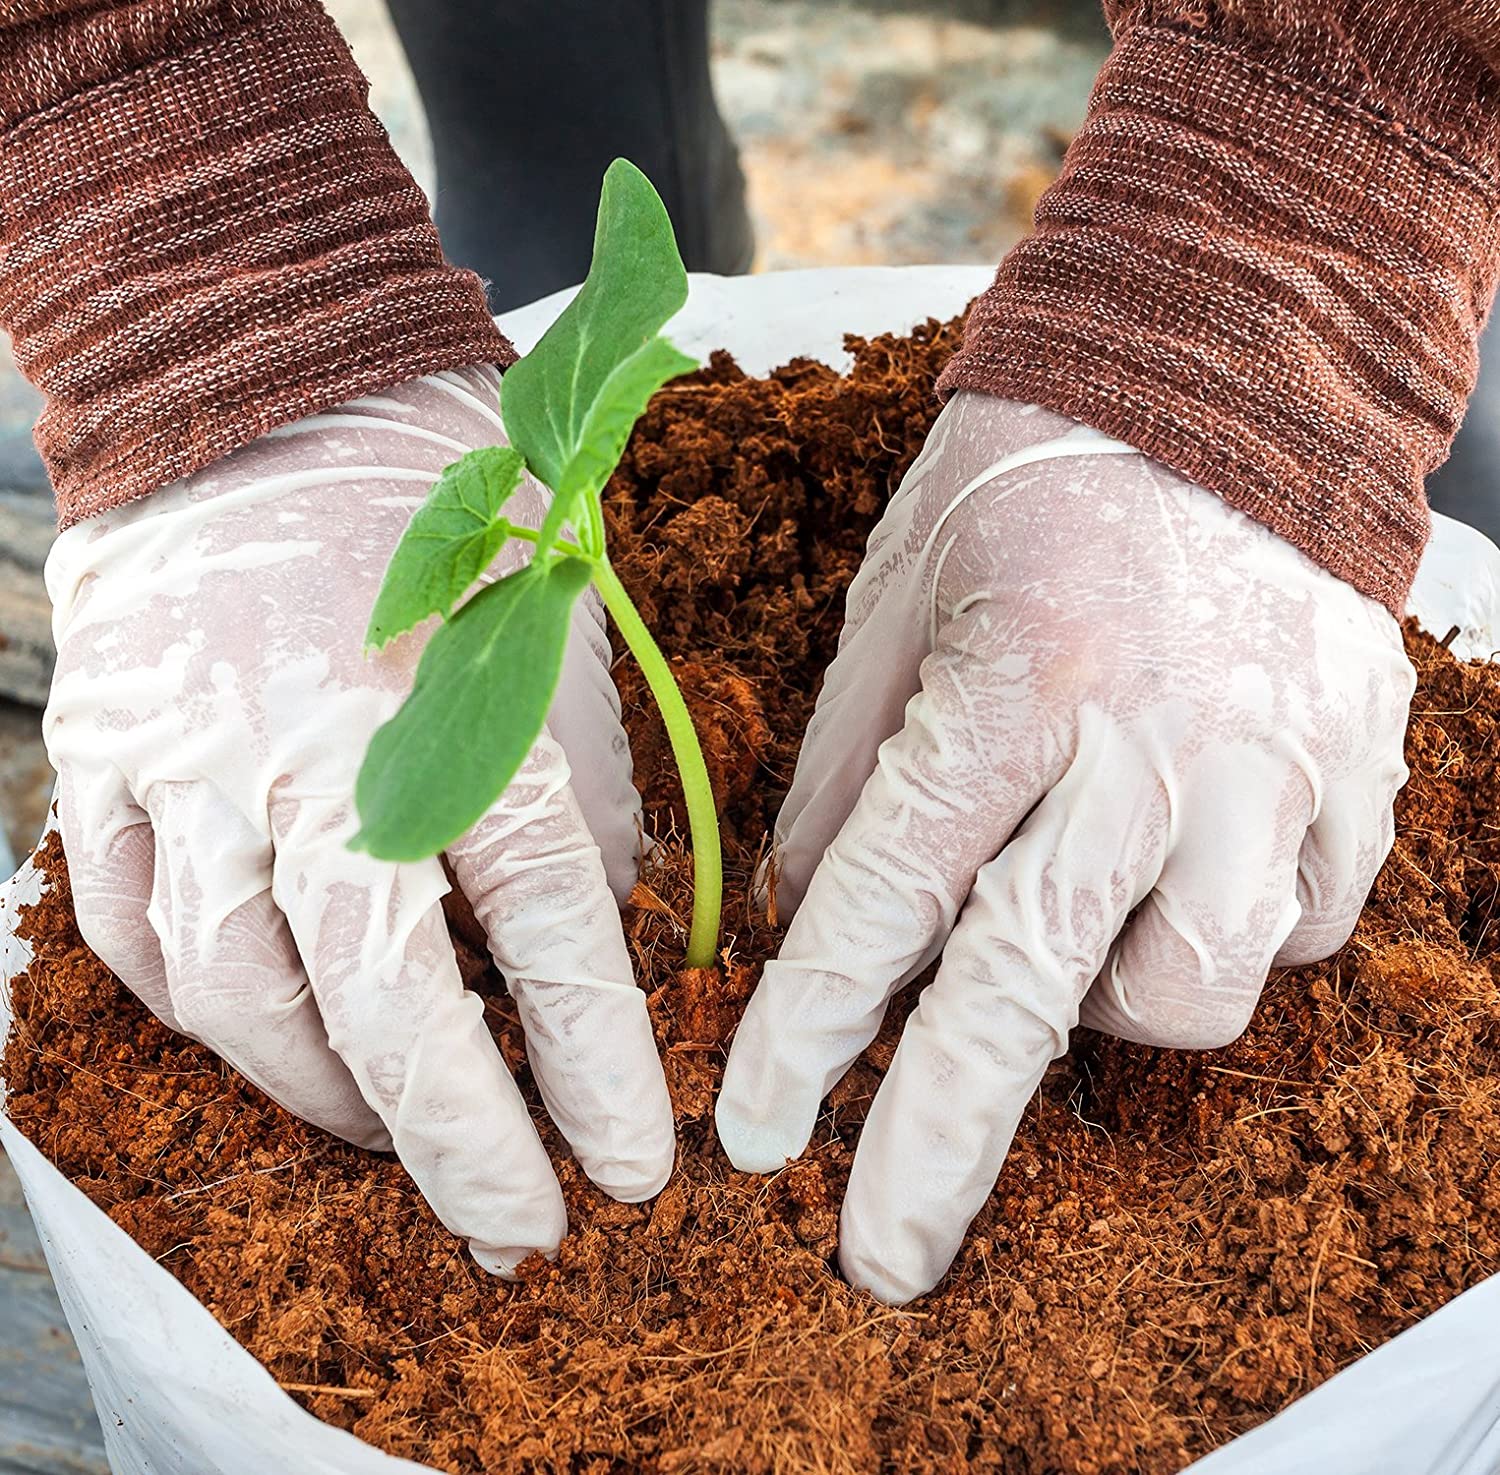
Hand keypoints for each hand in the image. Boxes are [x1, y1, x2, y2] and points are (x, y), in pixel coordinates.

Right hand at [44, 367, 673, 1273]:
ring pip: (239, 995)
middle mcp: (313, 754)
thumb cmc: (445, 519)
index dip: (596, 1069)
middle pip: (381, 1001)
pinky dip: (205, 1013)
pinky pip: (128, 936)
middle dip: (458, 1142)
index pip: (549, 934)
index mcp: (460, 711)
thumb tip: (585, 958)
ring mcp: (187, 762)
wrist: (266, 387)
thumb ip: (571, 809)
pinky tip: (270, 1042)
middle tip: (519, 1228)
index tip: (630, 1167)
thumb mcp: (554, 648)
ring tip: (400, 1138)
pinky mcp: (101, 761)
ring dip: (326, 1095)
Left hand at [716, 391, 1412, 1302]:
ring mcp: (1276, 761)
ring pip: (1194, 987)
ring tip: (1064, 948)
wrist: (1223, 371)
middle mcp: (1152, 738)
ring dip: (1104, 1009)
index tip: (759, 1129)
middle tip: (879, 1255)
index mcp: (1017, 678)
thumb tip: (805, 911)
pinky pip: (1299, 930)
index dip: (814, 1024)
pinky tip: (1179, 874)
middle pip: (1032, 986)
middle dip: (940, 1142)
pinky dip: (1220, 934)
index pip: (889, 891)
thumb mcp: (901, 600)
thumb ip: (854, 766)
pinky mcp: (1358, 770)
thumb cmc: (1033, 475)